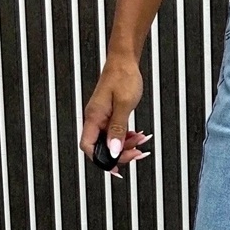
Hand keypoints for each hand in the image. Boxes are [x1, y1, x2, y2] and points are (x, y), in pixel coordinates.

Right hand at [79, 55, 147, 175]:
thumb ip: (118, 128)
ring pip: (110, 141)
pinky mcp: (109, 115)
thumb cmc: (123, 77)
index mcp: (93, 117)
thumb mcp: (124, 105)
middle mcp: (94, 119)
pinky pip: (115, 133)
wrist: (125, 61)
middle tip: (137, 153)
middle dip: (120, 154)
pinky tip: (137, 136)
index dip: (101, 160)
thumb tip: (114, 150)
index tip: (117, 168)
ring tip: (141, 143)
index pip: (88, 147)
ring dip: (126, 146)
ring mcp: (102, 117)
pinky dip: (127, 137)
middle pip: (101, 147)